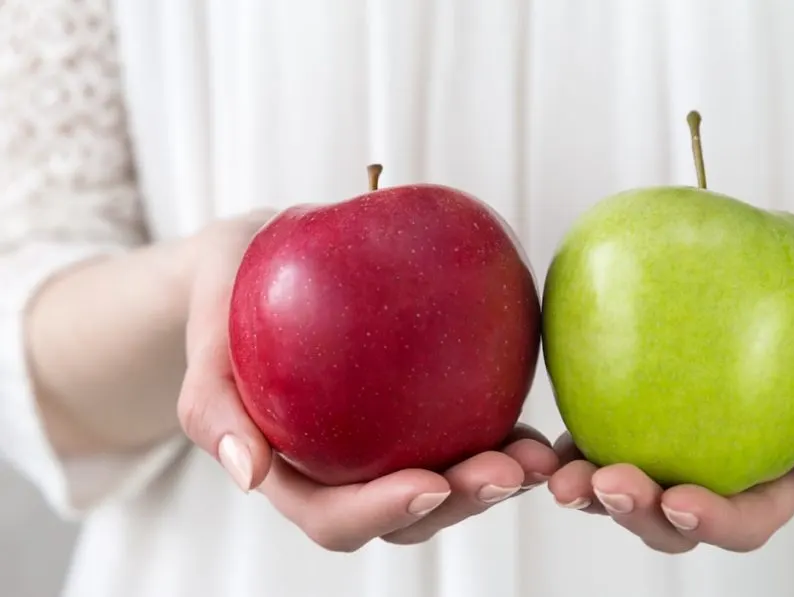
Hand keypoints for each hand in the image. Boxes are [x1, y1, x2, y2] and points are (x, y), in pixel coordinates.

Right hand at [176, 210, 558, 550]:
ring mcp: (385, 445)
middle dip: (461, 503)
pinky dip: (502, 437)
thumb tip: (249, 475)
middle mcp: (343, 470)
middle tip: (511, 471)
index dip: (382, 511)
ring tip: (540, 456)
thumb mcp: (206, 323)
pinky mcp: (420, 414)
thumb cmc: (227, 289)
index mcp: (290, 470)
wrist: (257, 257)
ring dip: (496, 481)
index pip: (334, 515)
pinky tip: (536, 422)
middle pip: (406, 514)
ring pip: (446, 485)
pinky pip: (464, 434)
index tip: (429, 484)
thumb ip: (211, 399)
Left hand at [547, 259, 793, 553]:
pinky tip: (542, 436)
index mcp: (775, 483)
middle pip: (674, 520)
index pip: (746, 519)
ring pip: (629, 492)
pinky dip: (573, 447)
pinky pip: (603, 441)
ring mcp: (675, 456)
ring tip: (555, 473)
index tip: (679, 500)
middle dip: (635, 512)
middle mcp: (719, 481)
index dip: (712, 522)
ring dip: (589, 490)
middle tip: (602, 484)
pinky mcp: (639, 424)